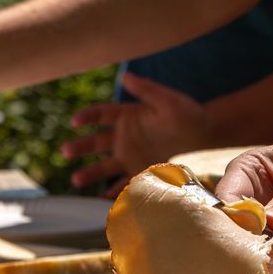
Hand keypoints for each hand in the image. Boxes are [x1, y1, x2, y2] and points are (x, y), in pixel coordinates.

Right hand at [61, 73, 208, 195]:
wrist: (206, 137)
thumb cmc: (188, 114)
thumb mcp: (168, 100)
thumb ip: (146, 90)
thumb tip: (125, 76)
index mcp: (127, 116)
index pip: (101, 115)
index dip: (88, 117)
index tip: (76, 121)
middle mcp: (123, 137)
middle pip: (95, 142)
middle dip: (80, 147)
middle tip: (66, 151)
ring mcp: (130, 156)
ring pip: (104, 166)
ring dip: (90, 173)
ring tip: (77, 180)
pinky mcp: (139, 172)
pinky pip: (122, 183)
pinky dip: (113, 191)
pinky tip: (104, 198)